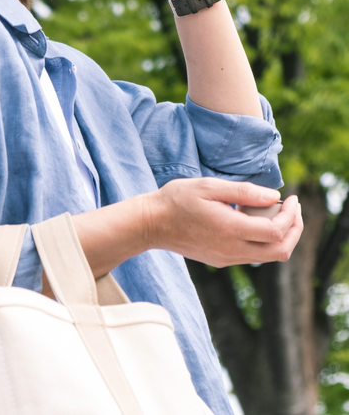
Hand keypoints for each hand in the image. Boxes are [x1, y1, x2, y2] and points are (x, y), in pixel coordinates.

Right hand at [143, 178, 302, 266]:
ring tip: (275, 211)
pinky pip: (253, 255)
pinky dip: (263, 239)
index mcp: (230, 230)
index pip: (276, 232)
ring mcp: (226, 258)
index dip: (291, 216)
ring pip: (268, 256)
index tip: (291, 198)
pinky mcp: (221, 260)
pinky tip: (252, 219)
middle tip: (293, 208)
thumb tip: (274, 196)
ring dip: (280, 236)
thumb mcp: (209, 187)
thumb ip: (243, 192)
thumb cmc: (177, 199)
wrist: (152, 224)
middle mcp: (232, 250)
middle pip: (280, 251)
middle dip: (294, 230)